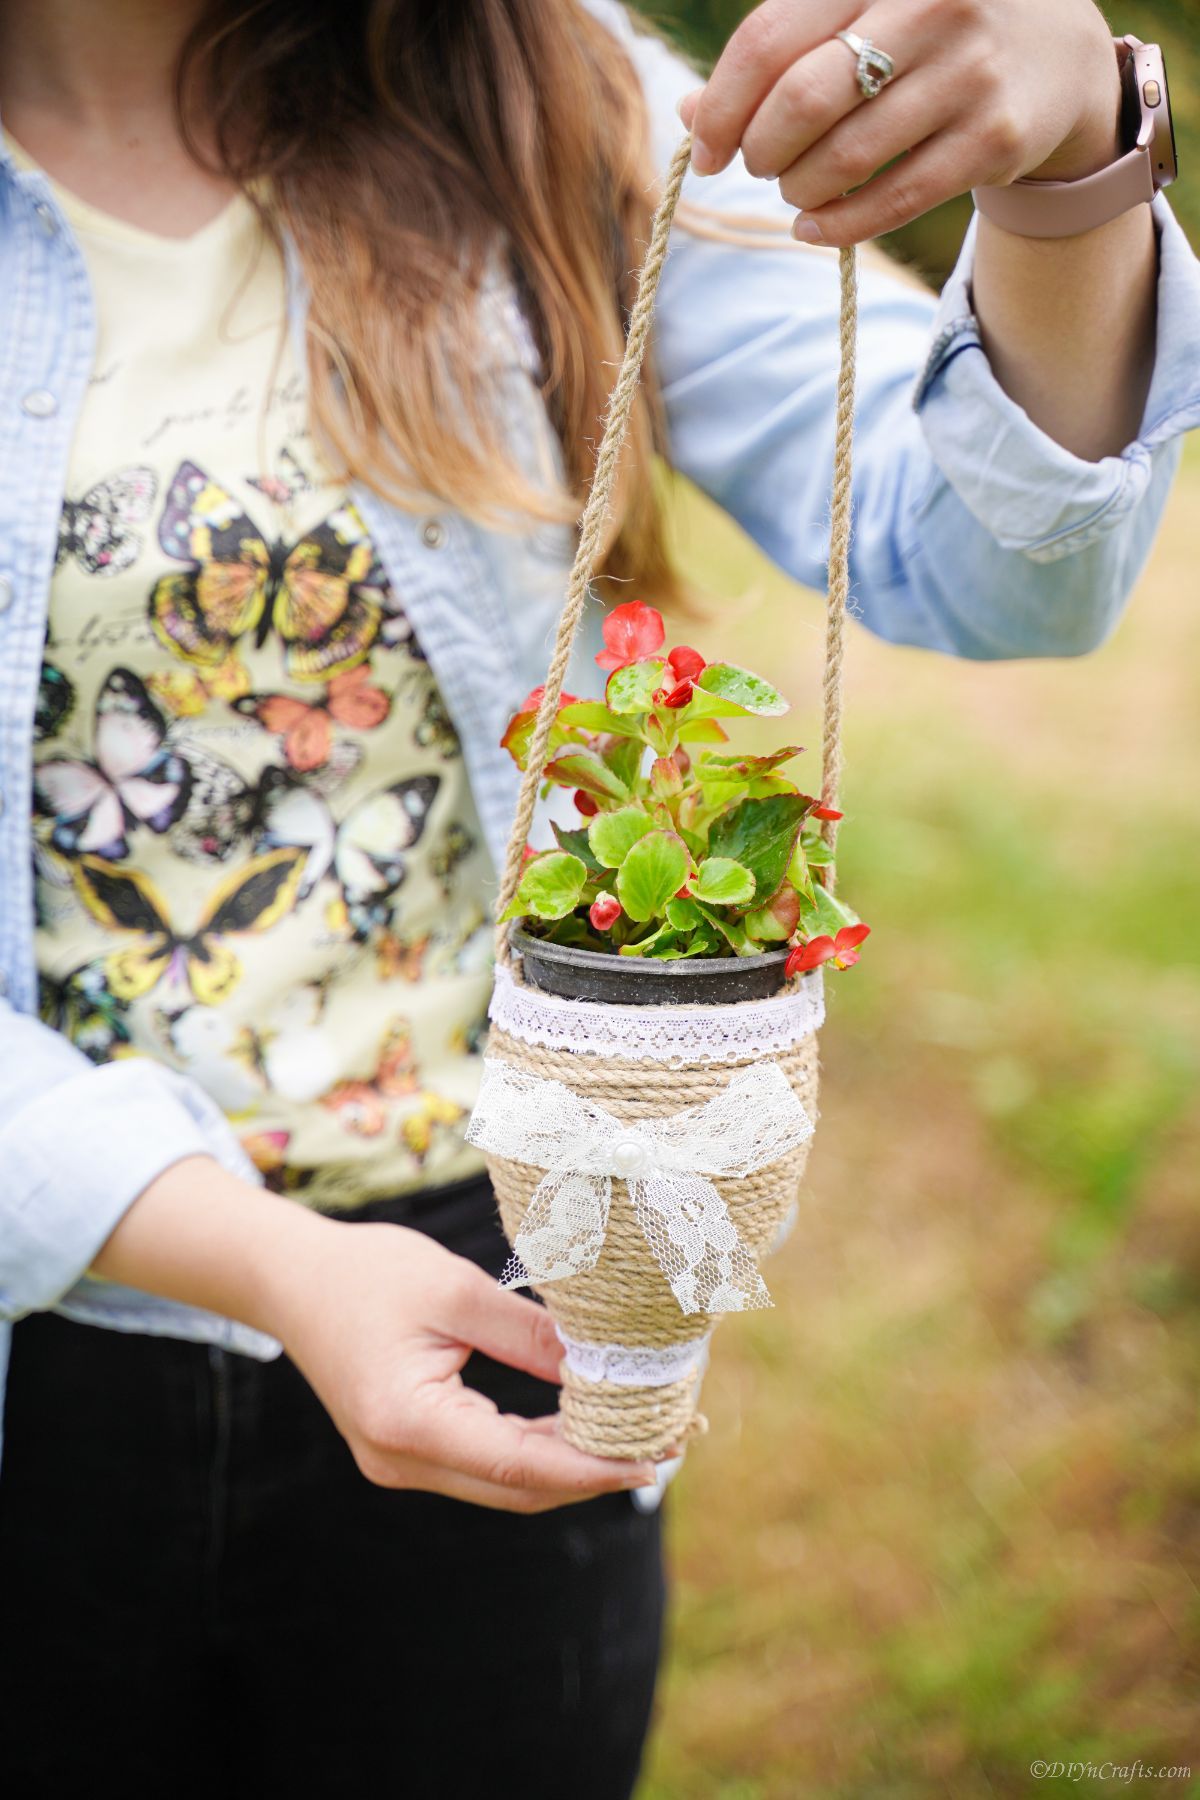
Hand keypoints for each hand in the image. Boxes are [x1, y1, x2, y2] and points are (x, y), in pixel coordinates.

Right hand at [269, 1218, 659, 1510]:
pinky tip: (581, 1426)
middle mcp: (399, 1460)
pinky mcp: (406, 1452)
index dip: (594, 1466)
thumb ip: (529, 1335)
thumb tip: (605, 1367)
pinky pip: (485, 1467)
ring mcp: (399, 1464)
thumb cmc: (369, 1273)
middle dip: (596, 1470)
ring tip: (638, 1432)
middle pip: (519, 1488)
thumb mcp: (457, 1291)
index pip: (520, 1465)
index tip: (657, 1455)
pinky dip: (537, 1452)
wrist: (291, 1279)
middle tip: (669, 1438)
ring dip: (571, 1464)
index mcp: (407, 1421)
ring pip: (506, 1485)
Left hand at [679, 0, 1122, 245]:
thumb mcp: (861, 14)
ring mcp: (968, 72)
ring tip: (796, 187)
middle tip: (759, 164)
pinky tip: (815, 224)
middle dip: (761, 149)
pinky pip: (893, 199)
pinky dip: (838, 224)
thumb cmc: (928, 31)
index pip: (770, 39)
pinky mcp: (994, 138)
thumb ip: (780, 52)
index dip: (722, 105)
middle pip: (802, 100)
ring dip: (799, 188)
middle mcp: (930, 5)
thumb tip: (691, 113)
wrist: (1055, 53)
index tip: (706, 147)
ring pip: (845, 158)